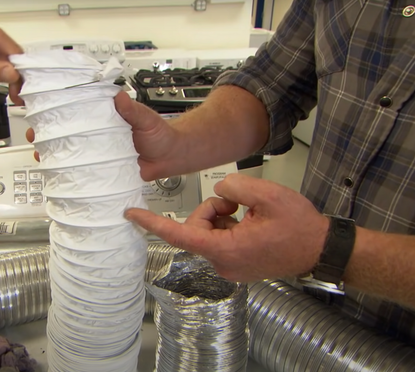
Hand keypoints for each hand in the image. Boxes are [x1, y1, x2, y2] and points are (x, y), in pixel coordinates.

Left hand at [0, 18, 23, 103]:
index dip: (13, 53)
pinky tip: (9, 81)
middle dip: (14, 66)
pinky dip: (5, 69)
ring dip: (11, 70)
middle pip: (3, 44)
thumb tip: (13, 72)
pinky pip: (0, 54)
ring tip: (15, 88)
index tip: (22, 70)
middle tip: (20, 86)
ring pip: (4, 51)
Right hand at [25, 91, 185, 179]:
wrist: (172, 156)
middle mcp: (99, 137)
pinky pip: (88, 174)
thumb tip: (119, 97)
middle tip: (37, 138)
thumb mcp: (145, 117)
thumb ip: (132, 109)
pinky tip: (63, 177)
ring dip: (57, 157)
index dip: (58, 114)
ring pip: (74, 155)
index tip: (42, 113)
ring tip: (43, 157)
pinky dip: (75, 176)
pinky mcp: (107, 172)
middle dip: (49, 137)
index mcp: (105, 119)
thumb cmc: (160, 133)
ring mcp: (101, 155)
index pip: (77, 113)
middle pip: (69, 136)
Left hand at [125, 173, 329, 281]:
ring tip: (248, 214)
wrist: (321, 249)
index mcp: (227, 250)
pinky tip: (249, 223)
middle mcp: (223, 263)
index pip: (180, 234)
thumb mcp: (267, 195)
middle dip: (210, 210)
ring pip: (206, 232)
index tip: (132, 214)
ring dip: (221, 217)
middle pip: (195, 228)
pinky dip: (227, 226)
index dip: (153, 223)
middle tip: (237, 204)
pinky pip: (218, 239)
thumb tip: (221, 192)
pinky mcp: (234, 264)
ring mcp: (228, 266)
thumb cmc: (300, 228)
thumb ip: (235, 187)